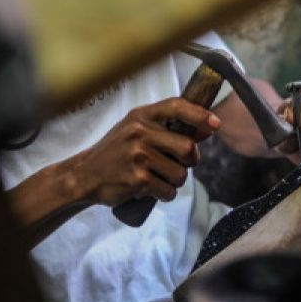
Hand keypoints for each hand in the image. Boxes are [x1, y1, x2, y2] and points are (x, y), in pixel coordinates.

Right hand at [76, 97, 219, 205]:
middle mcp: (140, 133)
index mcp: (141, 116)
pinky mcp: (138, 179)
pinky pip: (168, 190)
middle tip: (180, 164)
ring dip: (176, 180)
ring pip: (180, 173)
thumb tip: (208, 127)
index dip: (199, 114)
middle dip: (190, 160)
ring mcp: (138, 156)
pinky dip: (165, 194)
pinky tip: (152, 189)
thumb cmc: (117, 151)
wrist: (85, 175)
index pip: (176, 106)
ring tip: (160, 177)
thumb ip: (169, 128)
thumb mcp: (137, 131)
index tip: (215, 123)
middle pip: (187, 147)